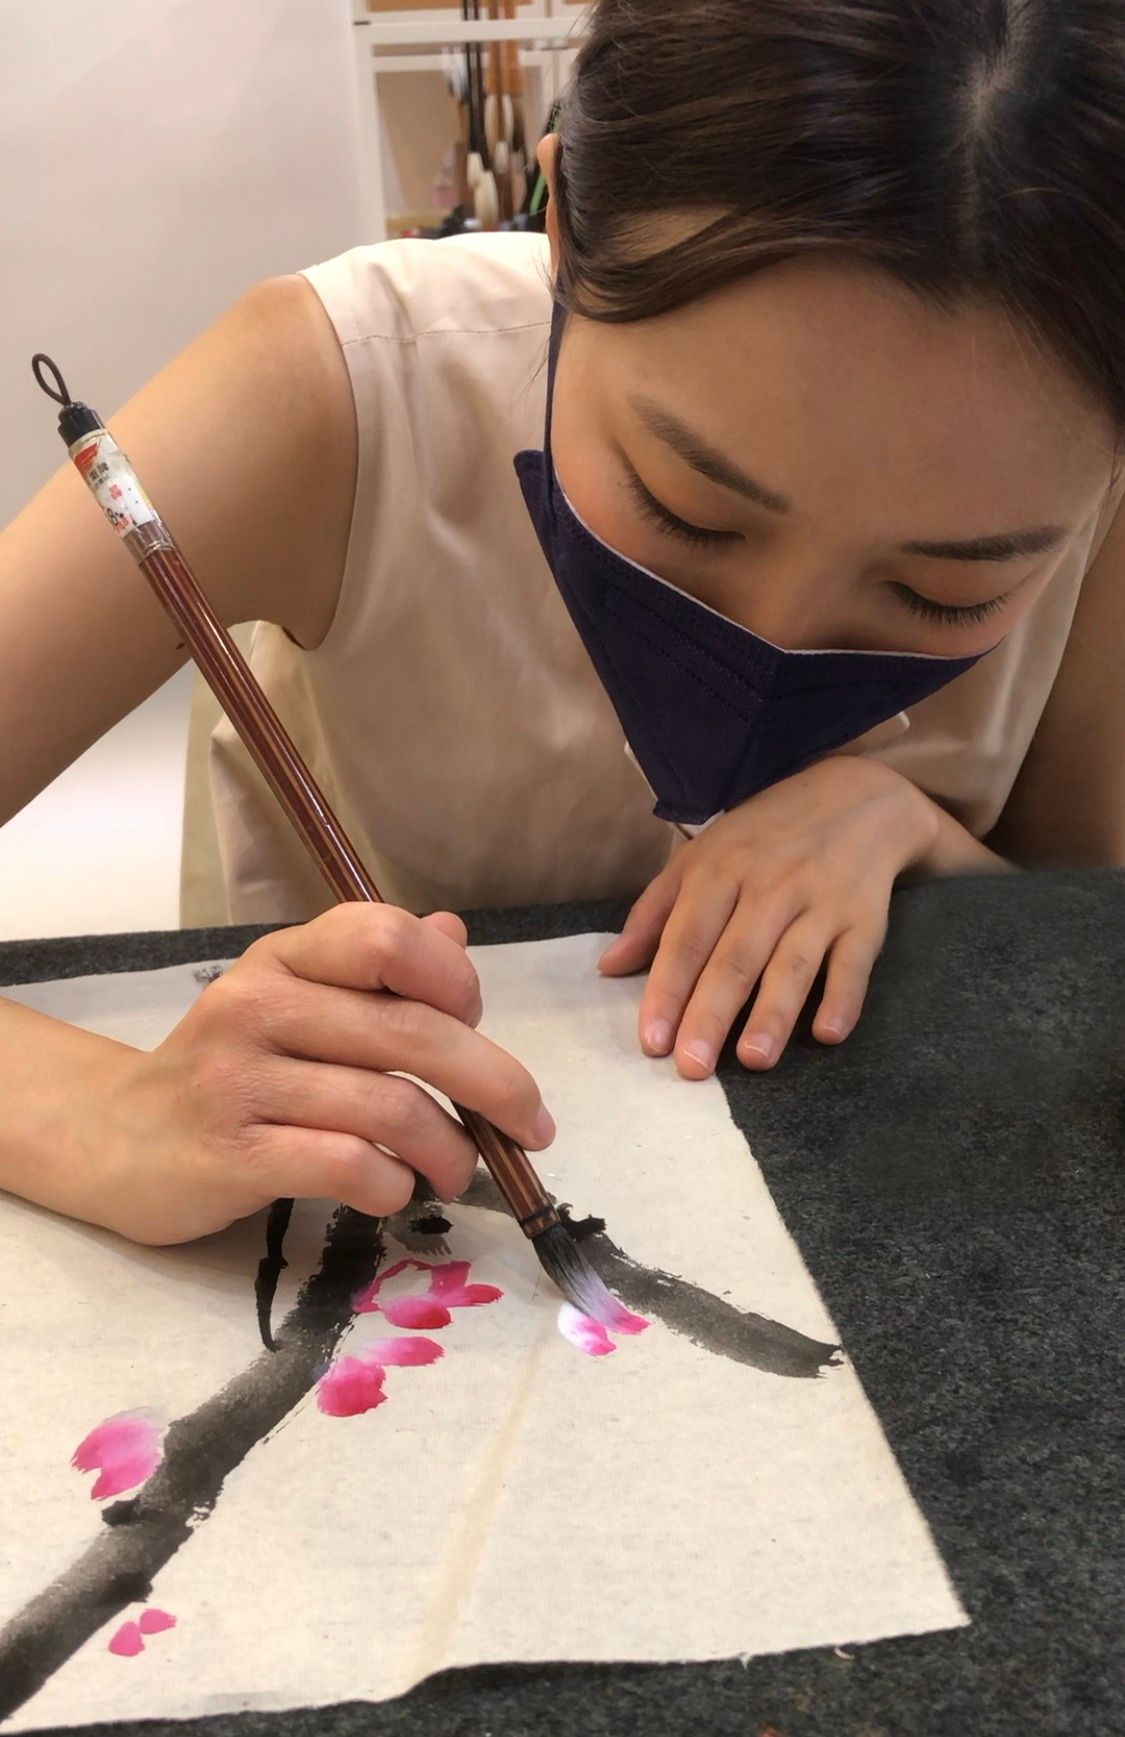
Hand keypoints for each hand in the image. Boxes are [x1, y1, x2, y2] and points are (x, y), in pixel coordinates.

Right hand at [102, 906, 554, 1243]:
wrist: (118, 1139)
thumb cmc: (233, 1067)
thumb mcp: (295, 998)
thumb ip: (376, 970)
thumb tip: (455, 933)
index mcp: (285, 957)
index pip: (387, 938)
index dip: (453, 981)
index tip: (473, 1023)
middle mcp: (259, 1004)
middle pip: (411, 1033)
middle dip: (495, 1083)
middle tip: (531, 1125)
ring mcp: (240, 1080)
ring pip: (388, 1108)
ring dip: (450, 1150)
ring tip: (459, 1171)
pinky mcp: (231, 1154)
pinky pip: (346, 1165)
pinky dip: (394, 1185)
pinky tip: (396, 1190)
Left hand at [599, 757, 941, 1077]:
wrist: (856, 796)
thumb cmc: (764, 836)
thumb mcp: (702, 857)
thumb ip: (654, 912)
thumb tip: (610, 967)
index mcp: (720, 871)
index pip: (687, 937)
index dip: (668, 989)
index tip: (652, 1040)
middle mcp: (769, 887)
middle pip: (735, 958)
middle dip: (711, 1013)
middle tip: (692, 1067)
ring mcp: (819, 902)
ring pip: (793, 963)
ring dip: (773, 1013)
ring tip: (753, 1060)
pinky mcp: (865, 918)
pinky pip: (855, 962)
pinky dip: (844, 997)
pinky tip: (827, 1034)